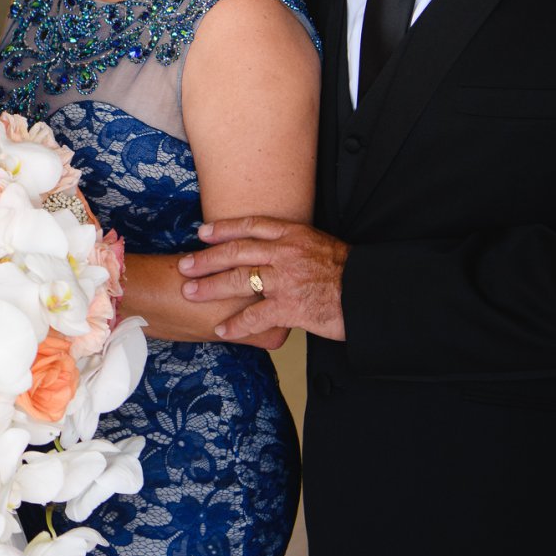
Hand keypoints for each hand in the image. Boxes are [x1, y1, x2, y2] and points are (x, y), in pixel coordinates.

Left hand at [178, 217, 349, 342]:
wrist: (370, 292)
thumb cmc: (350, 272)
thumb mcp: (321, 244)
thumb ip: (294, 245)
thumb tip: (272, 250)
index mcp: (294, 235)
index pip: (252, 226)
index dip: (224, 229)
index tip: (203, 232)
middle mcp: (285, 253)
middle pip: (236, 252)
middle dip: (206, 258)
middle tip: (185, 264)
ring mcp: (286, 280)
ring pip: (239, 280)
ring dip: (211, 287)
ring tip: (191, 292)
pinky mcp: (290, 307)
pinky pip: (255, 316)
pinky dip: (236, 324)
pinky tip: (221, 329)